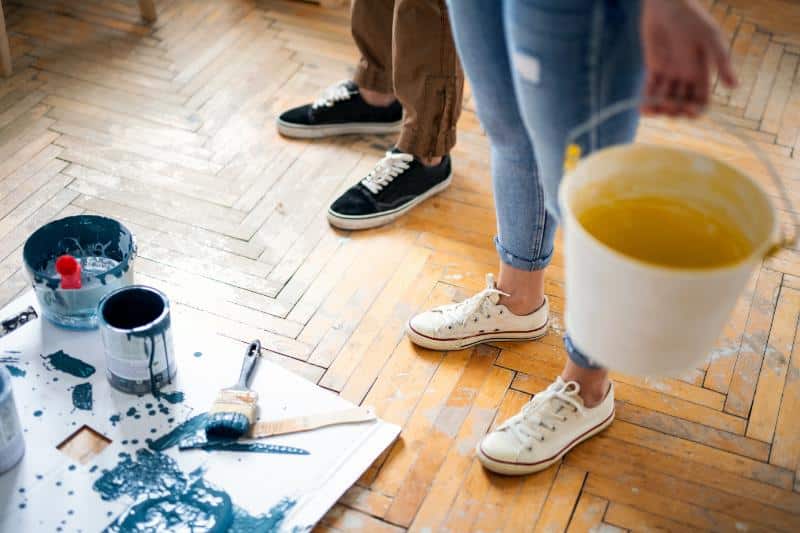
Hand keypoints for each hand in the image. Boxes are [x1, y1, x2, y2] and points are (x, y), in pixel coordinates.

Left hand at [641, 0, 737, 116]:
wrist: (669, 5)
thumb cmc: (694, 19)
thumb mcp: (711, 39)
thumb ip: (721, 62)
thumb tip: (735, 86)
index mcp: (702, 73)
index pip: (701, 100)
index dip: (696, 110)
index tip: (690, 111)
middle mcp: (686, 76)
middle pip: (682, 104)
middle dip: (676, 110)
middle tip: (669, 104)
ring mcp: (669, 73)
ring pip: (665, 99)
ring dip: (660, 108)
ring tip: (654, 109)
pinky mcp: (653, 67)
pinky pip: (650, 88)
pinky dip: (646, 99)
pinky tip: (643, 109)